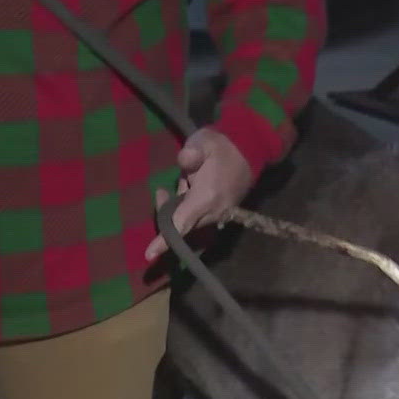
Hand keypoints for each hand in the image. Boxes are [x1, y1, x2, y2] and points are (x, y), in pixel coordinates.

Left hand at [145, 127, 252, 262]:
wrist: (250, 149)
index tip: (149, 255)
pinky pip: (201, 218)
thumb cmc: (222, 146)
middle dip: (168, 212)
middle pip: (182, 224)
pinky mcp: (224, 213)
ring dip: (181, 208)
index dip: (164, 240)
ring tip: (181, 184)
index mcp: (206, 197)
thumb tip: (184, 160)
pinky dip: (191, 209)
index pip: (181, 223)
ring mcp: (221, 214)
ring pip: (191, 221)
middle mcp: (214, 212)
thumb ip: (192, 153)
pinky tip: (191, 189)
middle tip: (162, 191)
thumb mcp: (204, 142)